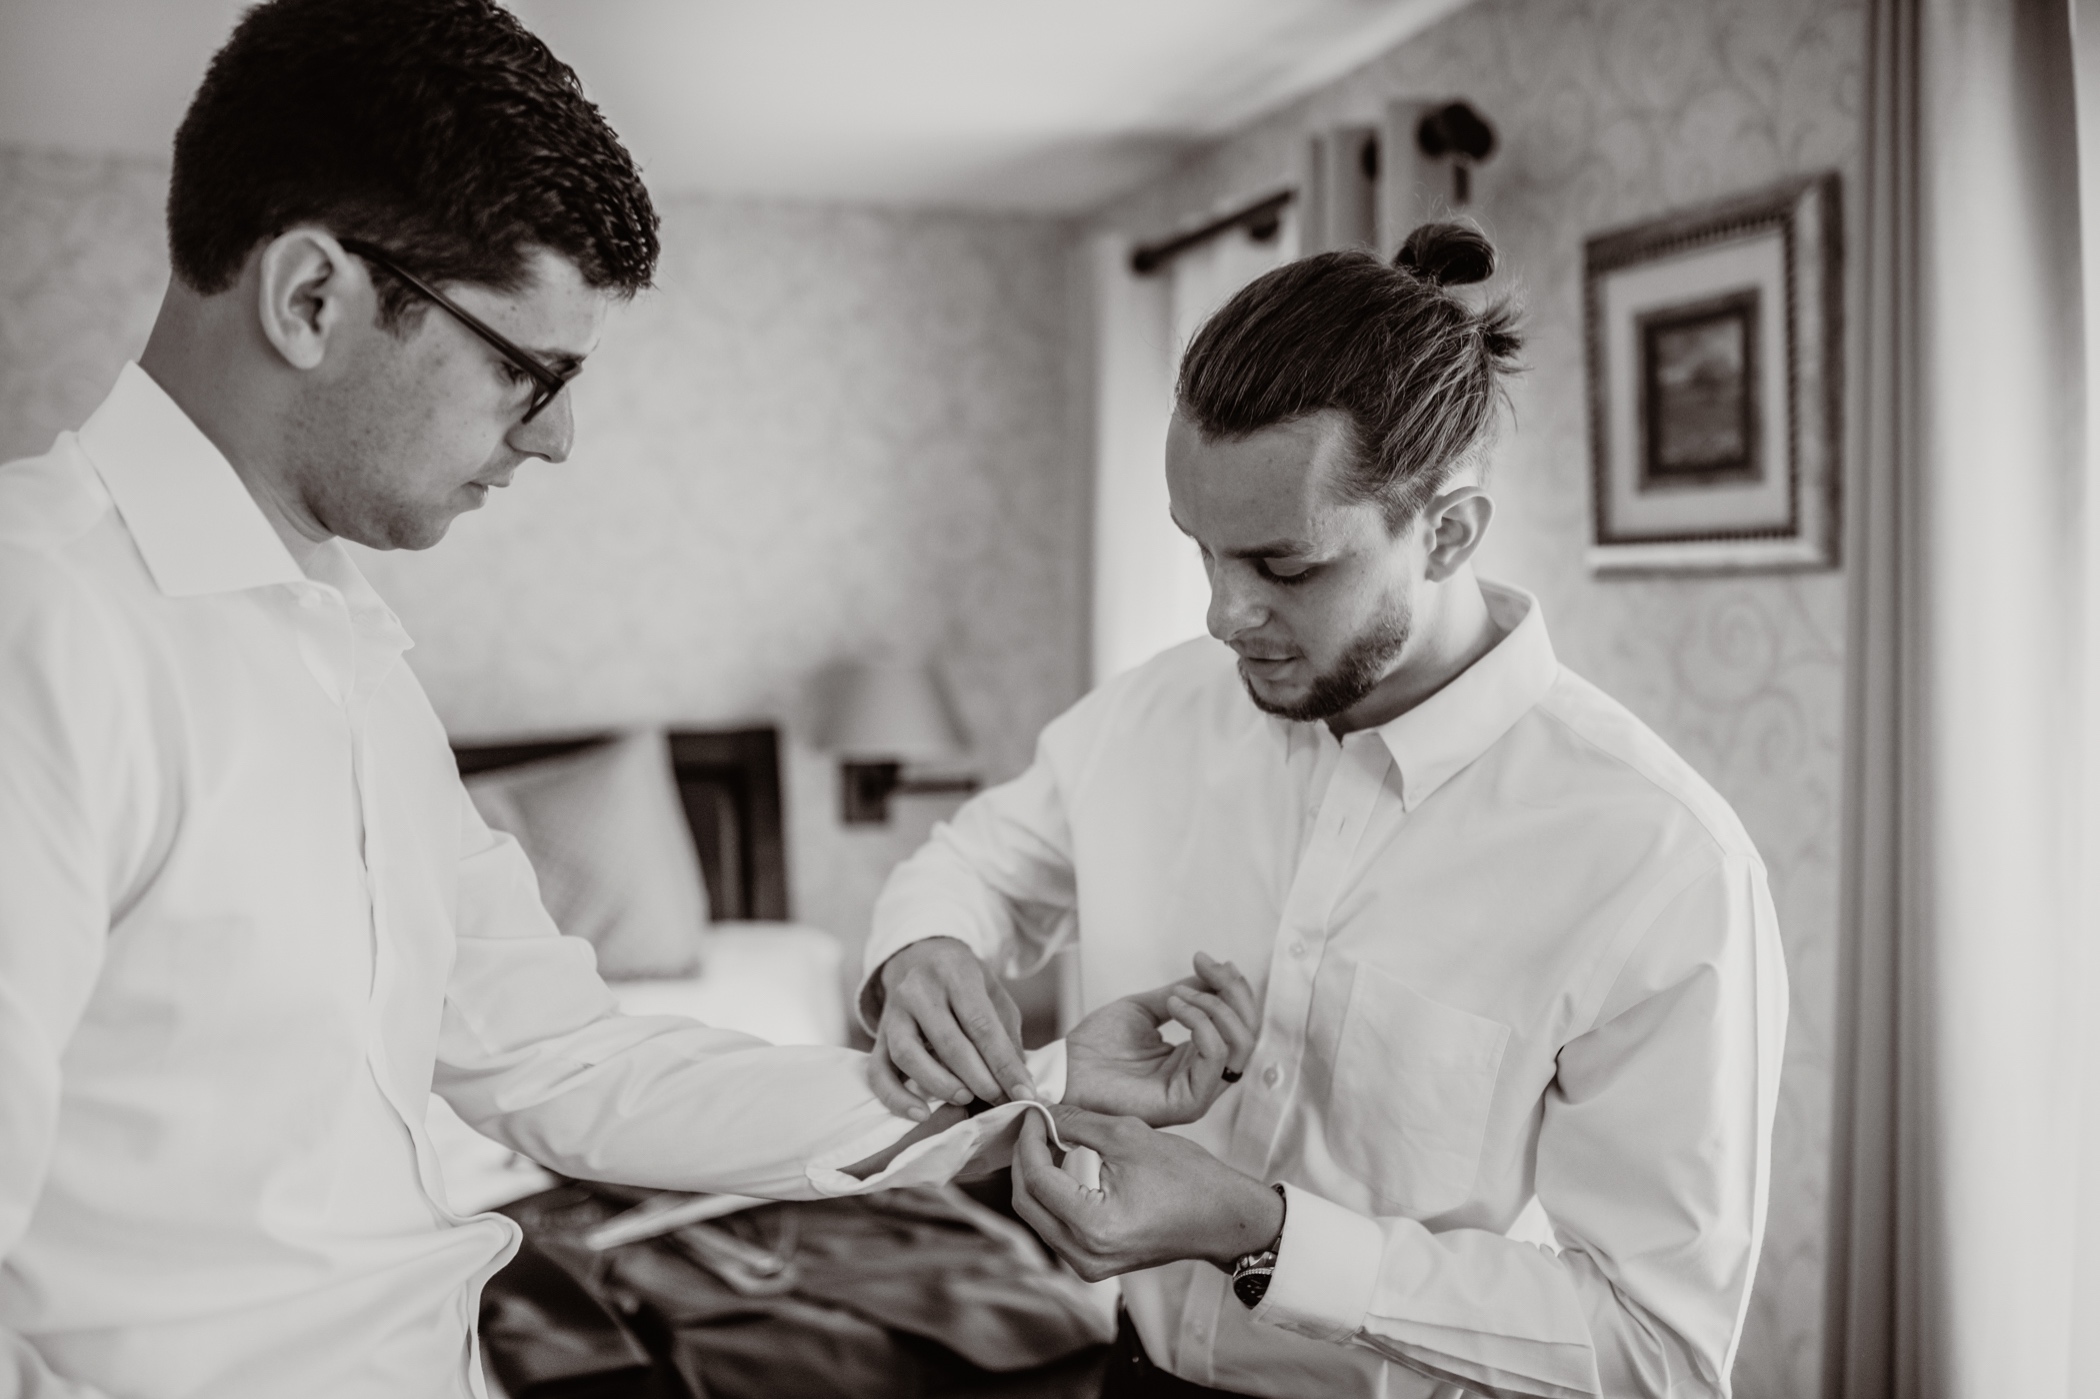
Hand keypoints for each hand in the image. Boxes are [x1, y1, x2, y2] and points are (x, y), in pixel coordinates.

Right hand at [870, 937, 1032, 1119]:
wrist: (917, 956)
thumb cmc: (963, 981)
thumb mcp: (992, 992)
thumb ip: (1006, 1034)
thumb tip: (1018, 1080)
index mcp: (955, 974)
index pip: (981, 1025)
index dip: (1004, 1064)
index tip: (1024, 1093)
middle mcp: (919, 990)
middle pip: (948, 1042)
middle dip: (978, 1078)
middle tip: (998, 1099)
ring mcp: (893, 1013)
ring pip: (908, 1055)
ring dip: (940, 1085)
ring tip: (965, 1099)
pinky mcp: (877, 1035)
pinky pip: (878, 1071)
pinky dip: (896, 1098)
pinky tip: (920, 1114)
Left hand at [1009, 1105, 1284, 1280]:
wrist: (1223, 1218)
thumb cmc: (1187, 1178)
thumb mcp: (1129, 1137)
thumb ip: (1078, 1123)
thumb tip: (1042, 1111)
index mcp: (1093, 1226)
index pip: (1037, 1179)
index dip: (1029, 1140)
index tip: (1033, 1112)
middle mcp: (1084, 1255)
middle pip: (1026, 1203)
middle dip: (1025, 1158)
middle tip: (1035, 1124)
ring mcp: (1087, 1264)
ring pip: (1037, 1216)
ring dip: (1036, 1176)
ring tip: (1047, 1139)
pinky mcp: (1093, 1263)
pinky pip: (1055, 1226)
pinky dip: (1052, 1194)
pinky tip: (1061, 1165)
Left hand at [1064, 952, 1257, 1126]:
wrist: (1064, 1069)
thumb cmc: (1098, 1045)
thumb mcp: (1146, 1008)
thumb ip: (1185, 995)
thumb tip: (1217, 974)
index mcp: (1197, 1058)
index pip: (1238, 1023)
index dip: (1231, 986)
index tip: (1207, 959)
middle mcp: (1204, 1076)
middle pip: (1246, 1033)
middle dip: (1232, 991)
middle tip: (1205, 965)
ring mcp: (1198, 1092)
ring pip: (1238, 1044)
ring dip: (1213, 1006)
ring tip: (1177, 995)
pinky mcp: (1188, 1103)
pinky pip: (1215, 1057)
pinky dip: (1201, 1023)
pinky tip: (1175, 1007)